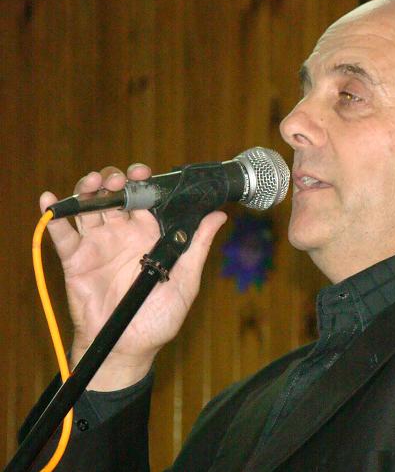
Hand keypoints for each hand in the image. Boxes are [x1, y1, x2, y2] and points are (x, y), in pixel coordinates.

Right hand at [40, 164, 226, 390]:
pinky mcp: (76, 260)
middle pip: (114, 196)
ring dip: (88, 189)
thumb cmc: (159, 317)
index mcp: (149, 234)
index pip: (144, 198)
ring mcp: (98, 244)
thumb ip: (197, 245)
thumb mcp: (185, 280)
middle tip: (119, 180)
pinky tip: (49, 199)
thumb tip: (219, 215)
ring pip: (89, 207)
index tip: (143, 173)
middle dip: (115, 181)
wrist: (128, 348)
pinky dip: (53, 216)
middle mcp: (122, 234)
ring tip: (93, 184)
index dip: (142, 181)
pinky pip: (61, 235)